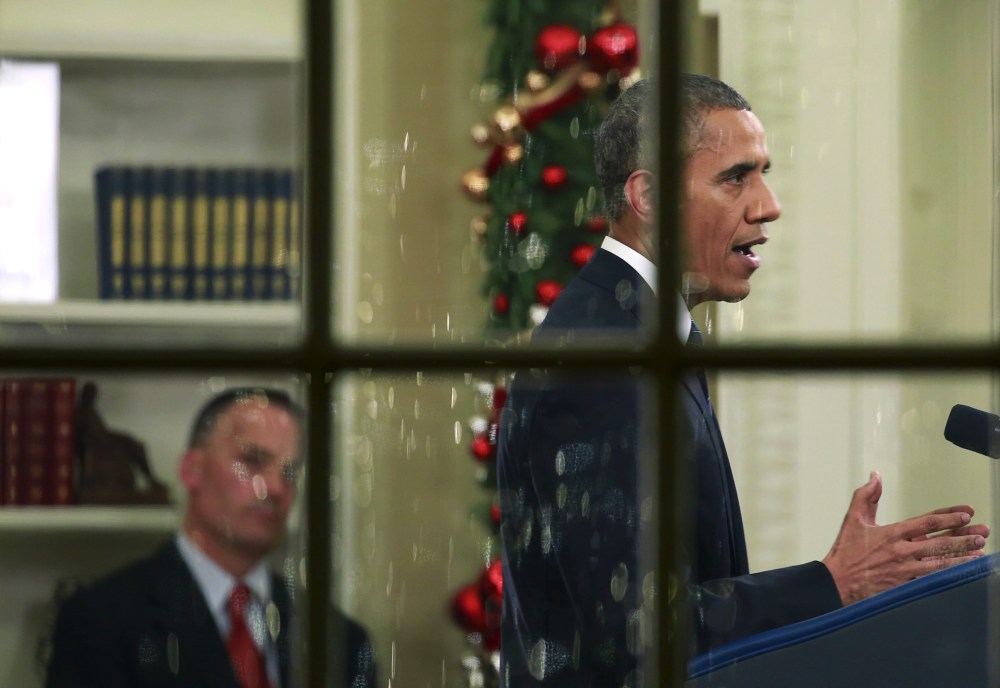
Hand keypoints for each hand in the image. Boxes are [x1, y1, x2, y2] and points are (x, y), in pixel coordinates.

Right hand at [821, 470, 989, 605]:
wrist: (837, 583)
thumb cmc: (845, 552)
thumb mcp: (853, 519)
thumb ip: (866, 496)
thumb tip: (876, 476)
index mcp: (892, 533)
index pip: (926, 522)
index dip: (948, 517)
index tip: (965, 513)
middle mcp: (902, 551)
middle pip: (939, 542)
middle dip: (963, 536)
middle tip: (982, 531)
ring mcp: (905, 571)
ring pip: (940, 563)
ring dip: (962, 557)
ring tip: (980, 552)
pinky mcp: (905, 586)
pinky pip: (932, 580)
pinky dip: (949, 576)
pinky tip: (962, 574)